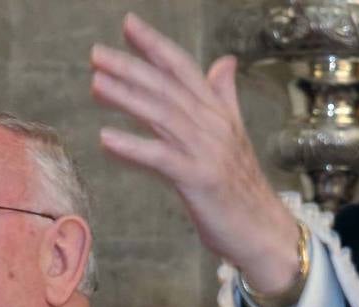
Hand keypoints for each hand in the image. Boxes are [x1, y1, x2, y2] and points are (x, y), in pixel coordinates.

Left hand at [90, 13, 300, 293]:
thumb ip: (224, 97)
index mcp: (218, 113)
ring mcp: (206, 151)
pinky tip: (105, 139)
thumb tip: (224, 61)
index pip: (183, 69)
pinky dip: (133, 147)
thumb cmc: (241, 188)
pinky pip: (161, 159)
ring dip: (127, 98)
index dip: (155, 45)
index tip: (128, 24)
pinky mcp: (199, 180)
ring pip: (161, 116)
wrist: (264, 230)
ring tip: (95, 84)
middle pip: (166, 88)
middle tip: (96, 54)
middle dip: (131, 67)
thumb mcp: (233, 136)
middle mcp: (212, 125)